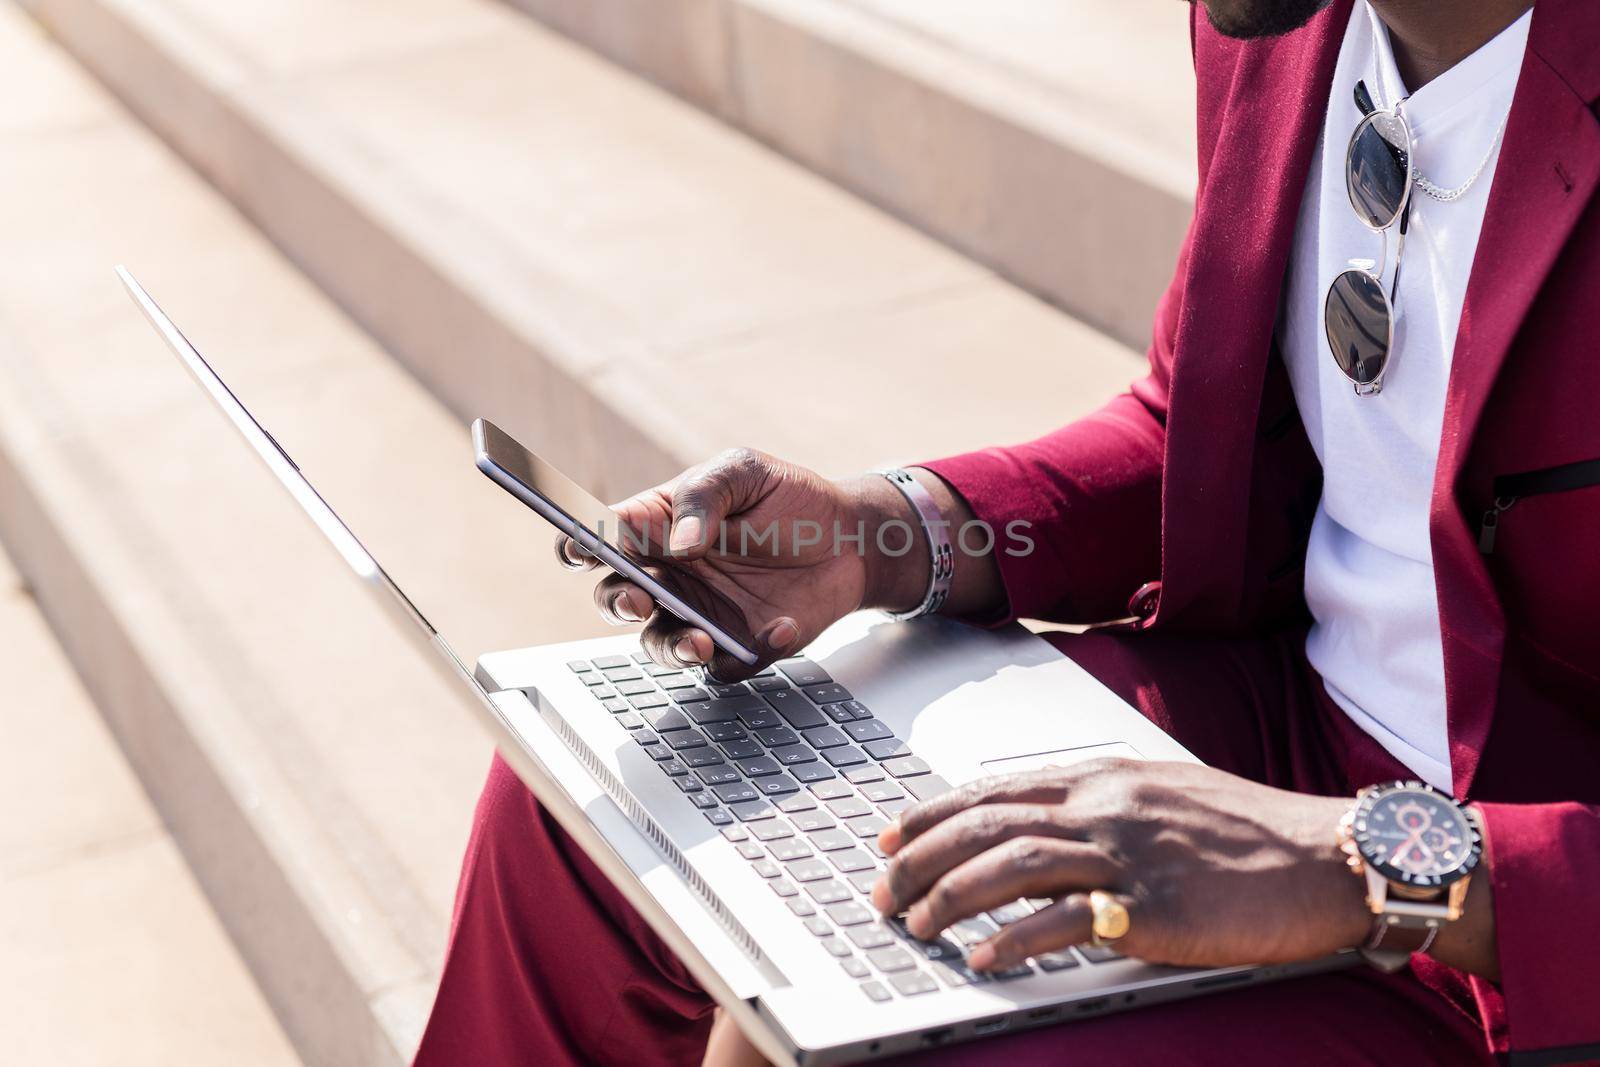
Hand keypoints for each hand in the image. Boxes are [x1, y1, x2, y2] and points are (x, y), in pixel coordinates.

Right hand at [563, 448, 906, 678]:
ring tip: (699, 639)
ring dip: (671, 647)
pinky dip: (751, 653)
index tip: (582, 548)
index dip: (578, 544)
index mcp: (656, 529)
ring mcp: (699, 615)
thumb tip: (679, 541)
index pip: (600, 539)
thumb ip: (705, 494)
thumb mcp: (745, 472)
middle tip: (640, 599)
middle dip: (618, 603)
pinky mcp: (737, 646)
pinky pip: (726, 665)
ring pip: (660, 644)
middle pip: (616, 599)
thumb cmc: (788, 499)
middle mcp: (669, 576)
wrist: (850, 537)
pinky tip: (780, 626)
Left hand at [871, 759, 1370, 970]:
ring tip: (916, 926)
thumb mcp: (1162, 794)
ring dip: (951, 897)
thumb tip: (1036, 830)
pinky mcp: (1156, 907)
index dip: (932, 814)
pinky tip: (984, 957)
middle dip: (921, 857)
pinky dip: (1015, 939)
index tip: (890, 837)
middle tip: (882, 889)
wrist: (1328, 856)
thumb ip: (1099, 805)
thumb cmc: (1249, 831)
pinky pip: (1067, 921)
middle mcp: (1106, 806)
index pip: (994, 790)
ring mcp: (1129, 854)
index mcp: (1104, 777)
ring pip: (1012, 863)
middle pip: (986, 823)